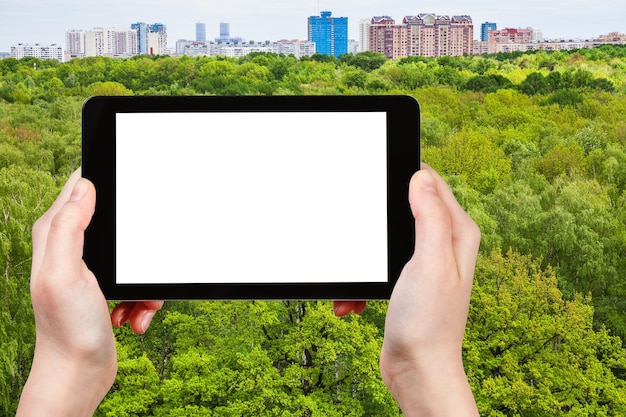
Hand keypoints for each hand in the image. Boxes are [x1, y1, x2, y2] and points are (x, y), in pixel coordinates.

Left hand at [17, 169, 161, 416]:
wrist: (79, 373)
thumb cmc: (67, 329)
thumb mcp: (65, 272)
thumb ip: (69, 226)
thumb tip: (85, 186)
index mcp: (55, 235)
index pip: (80, 187)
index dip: (105, 184)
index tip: (129, 194)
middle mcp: (70, 248)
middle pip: (117, 223)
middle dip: (137, 246)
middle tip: (135, 271)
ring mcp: (90, 270)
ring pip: (134, 256)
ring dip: (142, 281)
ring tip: (134, 303)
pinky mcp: (107, 289)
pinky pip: (137, 282)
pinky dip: (142, 299)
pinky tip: (132, 315)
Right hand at [380, 164, 479, 415]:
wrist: (417, 371)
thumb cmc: (428, 323)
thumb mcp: (430, 263)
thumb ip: (430, 217)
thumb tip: (421, 177)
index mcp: (457, 233)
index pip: (432, 183)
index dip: (406, 176)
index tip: (379, 179)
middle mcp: (444, 245)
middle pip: (403, 211)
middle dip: (376, 224)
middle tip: (361, 235)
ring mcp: (425, 264)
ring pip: (383, 242)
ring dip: (365, 260)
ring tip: (356, 283)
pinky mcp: (406, 282)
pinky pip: (377, 269)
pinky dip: (363, 283)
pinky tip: (355, 300)